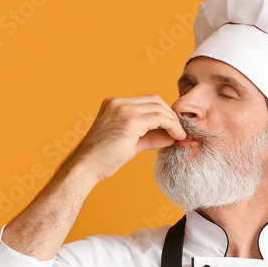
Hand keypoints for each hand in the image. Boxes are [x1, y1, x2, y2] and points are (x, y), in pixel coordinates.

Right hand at [64, 94, 185, 185]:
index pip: (146, 101)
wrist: (87, 166)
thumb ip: (152, 136)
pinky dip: (172, 126)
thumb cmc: (104, 157)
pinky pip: (160, 118)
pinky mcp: (131, 120)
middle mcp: (118, 102)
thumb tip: (173, 136)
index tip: (173, 126)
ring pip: (159, 107)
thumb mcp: (132, 142)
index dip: (162, 112)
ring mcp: (124, 109)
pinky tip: (177, 136)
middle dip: (170, 114)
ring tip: (180, 135)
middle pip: (155, 100)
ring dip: (173, 121)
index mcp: (114, 103)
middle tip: (180, 130)